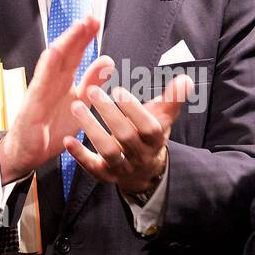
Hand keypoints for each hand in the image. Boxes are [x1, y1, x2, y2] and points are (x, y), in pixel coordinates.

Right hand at [0, 16, 113, 182]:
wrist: (28, 153)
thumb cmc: (50, 130)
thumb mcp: (80, 105)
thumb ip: (92, 83)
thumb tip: (108, 62)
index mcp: (63, 81)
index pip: (75, 54)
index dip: (85, 38)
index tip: (95, 22)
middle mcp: (52, 81)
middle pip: (65, 52)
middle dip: (77, 34)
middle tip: (90, 17)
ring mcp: (41, 89)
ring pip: (53, 60)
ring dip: (65, 42)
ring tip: (77, 27)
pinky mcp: (32, 101)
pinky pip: (41, 79)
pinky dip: (48, 64)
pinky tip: (57, 49)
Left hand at [63, 73, 193, 194]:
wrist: (144, 172)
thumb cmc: (149, 136)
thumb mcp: (162, 119)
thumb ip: (172, 99)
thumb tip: (186, 80)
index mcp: (155, 140)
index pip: (149, 127)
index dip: (135, 110)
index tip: (119, 90)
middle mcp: (140, 155)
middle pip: (126, 137)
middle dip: (109, 114)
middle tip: (92, 91)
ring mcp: (122, 167)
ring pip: (109, 152)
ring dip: (92, 129)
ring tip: (77, 107)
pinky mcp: (105, 175)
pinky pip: (93, 167)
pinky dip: (79, 155)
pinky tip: (67, 140)